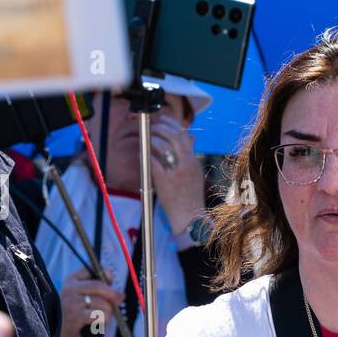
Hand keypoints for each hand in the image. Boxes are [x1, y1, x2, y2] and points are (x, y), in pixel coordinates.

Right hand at [59, 267, 123, 336]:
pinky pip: (98, 315)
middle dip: (113, 294)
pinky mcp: (75, 317)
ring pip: (101, 303)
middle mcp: (71, 289)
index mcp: (72, 280)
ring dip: (108, 311)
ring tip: (105, 315)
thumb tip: (120, 294)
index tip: (111, 281)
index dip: (106, 273)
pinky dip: (104, 318)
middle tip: (119, 299)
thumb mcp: (79, 294)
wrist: (57, 328)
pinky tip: (100, 321)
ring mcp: (72, 303)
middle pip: (98, 286)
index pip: (91, 269)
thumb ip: (97, 289)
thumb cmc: (72, 310)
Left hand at [148, 115, 206, 237]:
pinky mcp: (165, 181)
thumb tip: (190, 137)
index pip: (184, 135)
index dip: (172, 124)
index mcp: (193, 161)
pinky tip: (142, 153)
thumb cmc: (190, 196)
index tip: (163, 120)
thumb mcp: (195, 173)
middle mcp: (187, 164)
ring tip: (147, 139)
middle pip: (174, 136)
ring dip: (153, 139)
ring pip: (164, 146)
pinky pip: (153, 162)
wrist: (190, 217)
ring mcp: (176, 172)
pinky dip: (146, 155)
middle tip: (152, 126)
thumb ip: (191, 155)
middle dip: (161, 127)